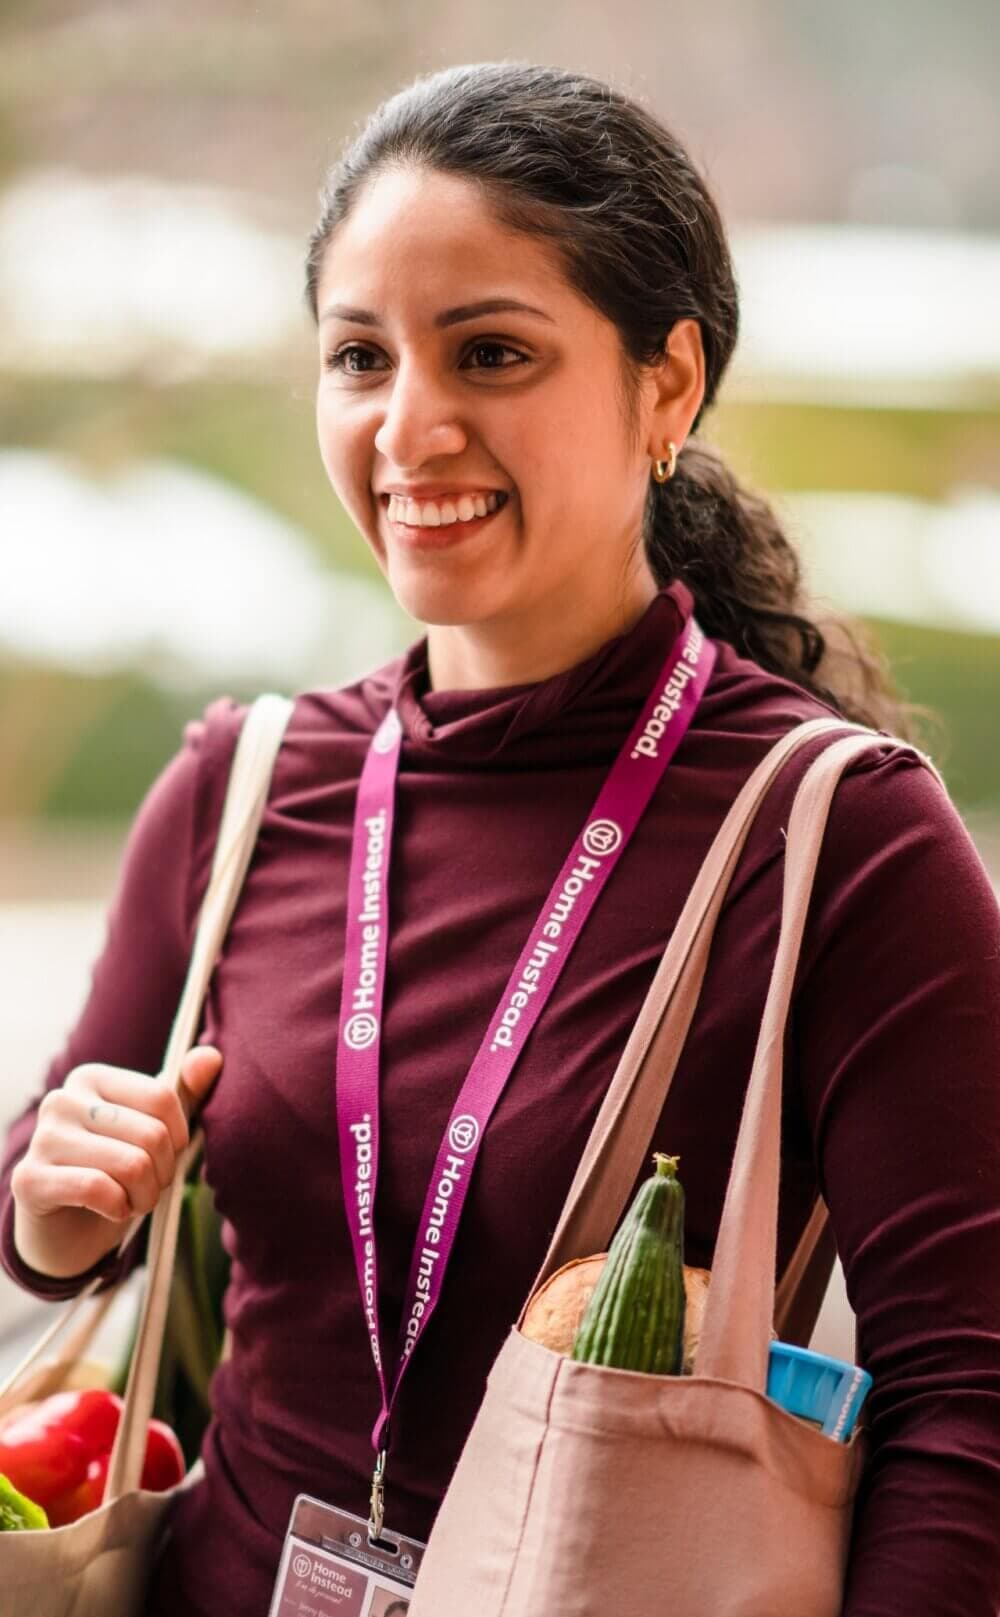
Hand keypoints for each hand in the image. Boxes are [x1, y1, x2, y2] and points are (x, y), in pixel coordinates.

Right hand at [11, 1047, 222, 1277]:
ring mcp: (42, 1138)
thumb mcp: (153, 1131)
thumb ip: (184, 1094)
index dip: (179, 1137)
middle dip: (163, 1173)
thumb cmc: (115, 1171)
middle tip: (148, 1186)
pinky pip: (98, 1189)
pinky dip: (119, 1208)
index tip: (166, 1156)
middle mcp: (62, 1100)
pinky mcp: (29, 1179)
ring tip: (132, 1200)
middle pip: (151, 1134)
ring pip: (131, 1165)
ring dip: (145, 1196)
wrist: (67, 1229)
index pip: (162, 1097)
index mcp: (92, 1078)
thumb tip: (212, 1057)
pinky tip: (112, 1210)